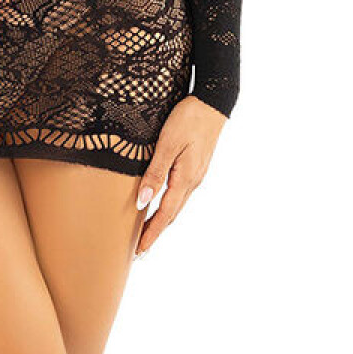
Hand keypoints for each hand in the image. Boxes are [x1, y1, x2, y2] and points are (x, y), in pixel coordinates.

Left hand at [133, 95, 226, 256]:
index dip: (151, 233)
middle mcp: (193, 181)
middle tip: (139, 249)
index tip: (139, 251)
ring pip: (177, 204)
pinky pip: (180, 192)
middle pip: (172, 213)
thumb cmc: (188, 119)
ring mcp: (196, 174)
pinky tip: (162, 202)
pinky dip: (169, 204)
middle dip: (155, 231)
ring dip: (162, 219)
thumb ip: (154, 173)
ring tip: (147, 230)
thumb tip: (142, 202)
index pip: (165, 214)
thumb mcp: (167, 144)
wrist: (213, 102)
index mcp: (185, 179)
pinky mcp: (196, 165)